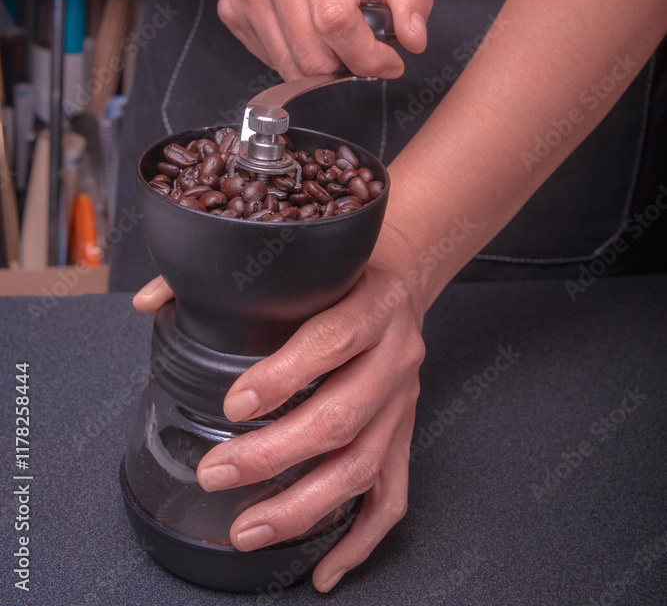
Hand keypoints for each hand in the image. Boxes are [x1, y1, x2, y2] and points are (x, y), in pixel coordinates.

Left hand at [133, 222, 425, 592]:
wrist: (403, 278)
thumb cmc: (343, 271)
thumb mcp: (299, 260)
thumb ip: (219, 276)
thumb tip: (146, 302)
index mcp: (372, 303)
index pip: (332, 340)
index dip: (284, 376)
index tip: (233, 404)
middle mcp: (395, 355)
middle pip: (342, 416)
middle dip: (274, 454)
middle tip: (216, 473)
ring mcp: (403, 401)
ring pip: (363, 465)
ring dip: (304, 504)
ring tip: (248, 528)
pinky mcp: (404, 434)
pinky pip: (392, 496)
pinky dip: (360, 540)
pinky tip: (323, 568)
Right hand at [219, 0, 432, 79]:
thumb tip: (415, 40)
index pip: (337, 21)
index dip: (367, 55)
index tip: (388, 62)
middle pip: (313, 54)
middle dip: (348, 65)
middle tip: (362, 46)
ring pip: (291, 66)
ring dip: (323, 66)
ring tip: (336, 38)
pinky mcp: (230, 8)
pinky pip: (272, 60)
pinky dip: (298, 58)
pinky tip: (307, 30)